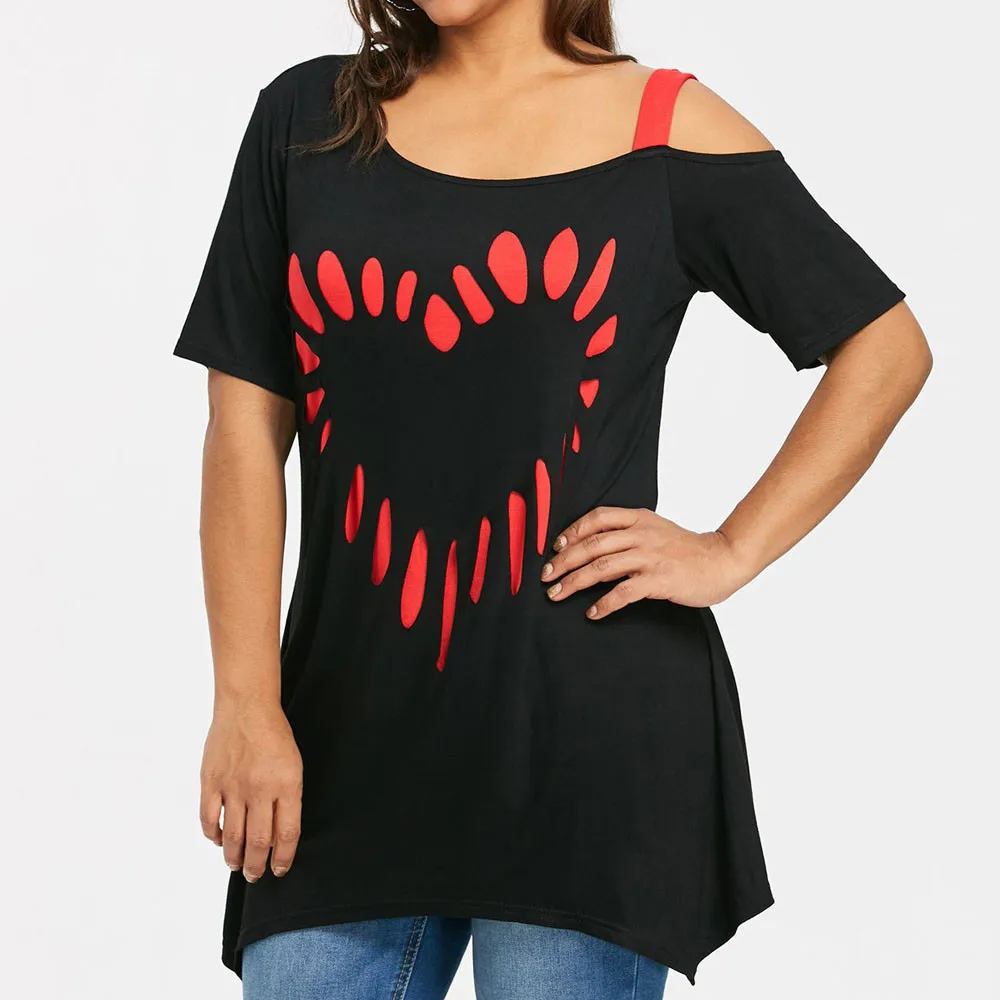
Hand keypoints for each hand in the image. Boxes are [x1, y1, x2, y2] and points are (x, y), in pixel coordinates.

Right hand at [199, 698, 302, 881]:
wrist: (247, 707)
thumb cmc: (275, 736)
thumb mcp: (294, 766)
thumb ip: (288, 799)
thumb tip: (279, 835)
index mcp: (287, 784)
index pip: (287, 833)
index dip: (284, 858)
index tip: (280, 870)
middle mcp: (260, 788)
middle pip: (259, 841)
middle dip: (257, 866)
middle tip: (256, 876)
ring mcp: (233, 786)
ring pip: (233, 836)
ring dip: (234, 857)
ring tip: (238, 865)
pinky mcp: (211, 782)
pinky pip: (209, 819)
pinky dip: (214, 836)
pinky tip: (219, 841)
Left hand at [541, 506, 749, 617]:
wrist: (723, 559)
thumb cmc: (687, 549)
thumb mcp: (656, 529)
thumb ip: (629, 532)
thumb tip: (593, 545)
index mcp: (638, 519)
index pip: (597, 518)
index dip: (572, 531)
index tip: (555, 547)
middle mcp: (641, 535)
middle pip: (592, 544)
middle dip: (563, 561)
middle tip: (545, 576)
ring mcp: (650, 556)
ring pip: (602, 566)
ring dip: (574, 582)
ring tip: (557, 594)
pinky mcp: (659, 579)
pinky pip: (623, 592)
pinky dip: (604, 603)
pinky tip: (592, 612)